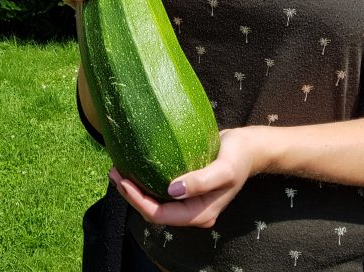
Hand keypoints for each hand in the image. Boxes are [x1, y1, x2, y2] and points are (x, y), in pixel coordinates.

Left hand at [109, 128, 257, 227]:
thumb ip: (200, 181)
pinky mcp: (185, 187)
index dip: (139, 201)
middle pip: (154, 211)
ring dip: (135, 188)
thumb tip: (172, 190)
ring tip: (118, 169)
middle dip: (131, 195)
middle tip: (114, 172)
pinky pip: (160, 189)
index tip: (123, 181)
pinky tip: (135, 165)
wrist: (249, 147)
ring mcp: (188, 200)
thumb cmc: (238, 156)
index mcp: (200, 213)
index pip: (161, 215)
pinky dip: (145, 180)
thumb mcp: (223, 169)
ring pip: (155, 201)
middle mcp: (192, 211)